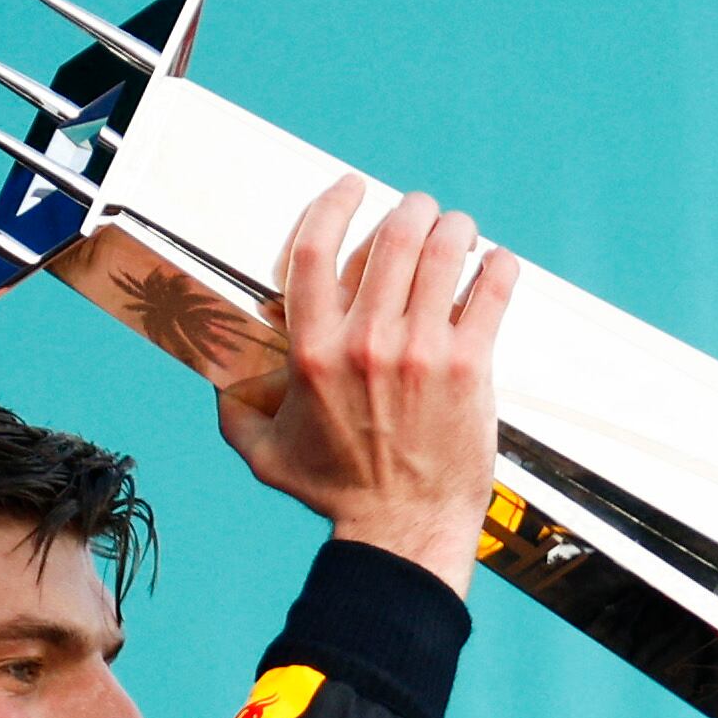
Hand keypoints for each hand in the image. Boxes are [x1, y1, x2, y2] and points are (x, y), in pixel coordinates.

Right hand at [219, 175, 517, 593]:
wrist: (402, 531)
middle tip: (420, 210)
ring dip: (454, 228)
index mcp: (314, 351)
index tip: (352, 187)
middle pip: (391, 237)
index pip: (316, 248)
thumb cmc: (336, 496)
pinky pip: (490, 292)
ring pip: (442, 252)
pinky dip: (498, 266)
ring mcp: (421, 352)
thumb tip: (219, 378)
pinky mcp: (469, 368)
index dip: (334, 204)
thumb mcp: (266, 456)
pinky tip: (498, 262)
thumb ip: (236, 411)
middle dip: (409, 209)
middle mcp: (366, 342)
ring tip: (458, 230)